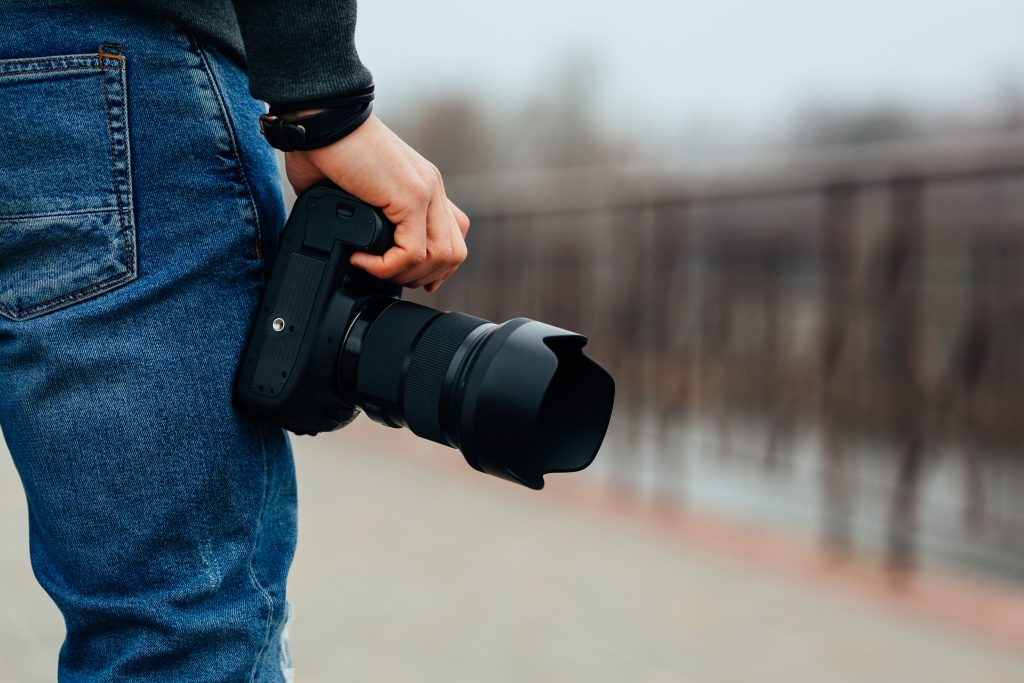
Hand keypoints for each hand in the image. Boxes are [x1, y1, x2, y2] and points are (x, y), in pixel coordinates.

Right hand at [284, 114, 469, 291]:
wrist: (319, 118)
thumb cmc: (324, 149)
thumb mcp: (355, 192)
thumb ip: (364, 219)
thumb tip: (350, 249)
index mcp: (423, 185)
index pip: (454, 235)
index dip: (436, 265)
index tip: (408, 276)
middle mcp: (431, 188)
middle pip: (455, 252)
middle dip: (424, 277)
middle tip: (388, 277)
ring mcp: (426, 191)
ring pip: (441, 257)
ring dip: (404, 275)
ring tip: (372, 269)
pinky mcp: (410, 196)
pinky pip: (412, 252)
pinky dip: (386, 267)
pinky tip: (361, 260)